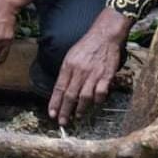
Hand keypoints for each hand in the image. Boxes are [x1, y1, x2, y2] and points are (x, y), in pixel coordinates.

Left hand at [48, 7, 129, 124]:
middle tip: (62, 122)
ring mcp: (93, 74)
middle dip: (65, 111)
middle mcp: (79, 71)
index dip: (55, 103)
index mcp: (68, 66)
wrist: (104, 35)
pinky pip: (100, 92)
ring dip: (80, 109)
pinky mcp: (106, 75)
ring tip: (77, 116)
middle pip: (70, 95)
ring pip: (84, 96)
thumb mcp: (71, 56)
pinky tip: (95, 103)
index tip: (52, 114)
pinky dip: (97, 100)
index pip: (59, 88)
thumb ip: (66, 72)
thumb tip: (62, 89)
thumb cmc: (87, 46)